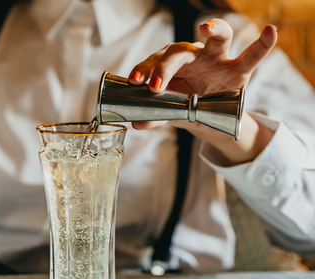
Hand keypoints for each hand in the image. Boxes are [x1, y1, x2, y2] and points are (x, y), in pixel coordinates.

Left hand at [128, 19, 277, 163]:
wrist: (211, 116)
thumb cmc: (188, 105)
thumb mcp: (171, 112)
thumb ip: (156, 116)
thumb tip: (137, 122)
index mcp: (172, 66)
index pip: (157, 62)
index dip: (145, 69)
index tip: (135, 81)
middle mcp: (193, 57)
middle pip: (179, 51)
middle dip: (165, 66)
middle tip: (155, 85)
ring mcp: (217, 60)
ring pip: (218, 39)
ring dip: (215, 30)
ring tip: (206, 28)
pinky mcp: (239, 70)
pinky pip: (252, 55)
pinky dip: (263, 44)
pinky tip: (270, 32)